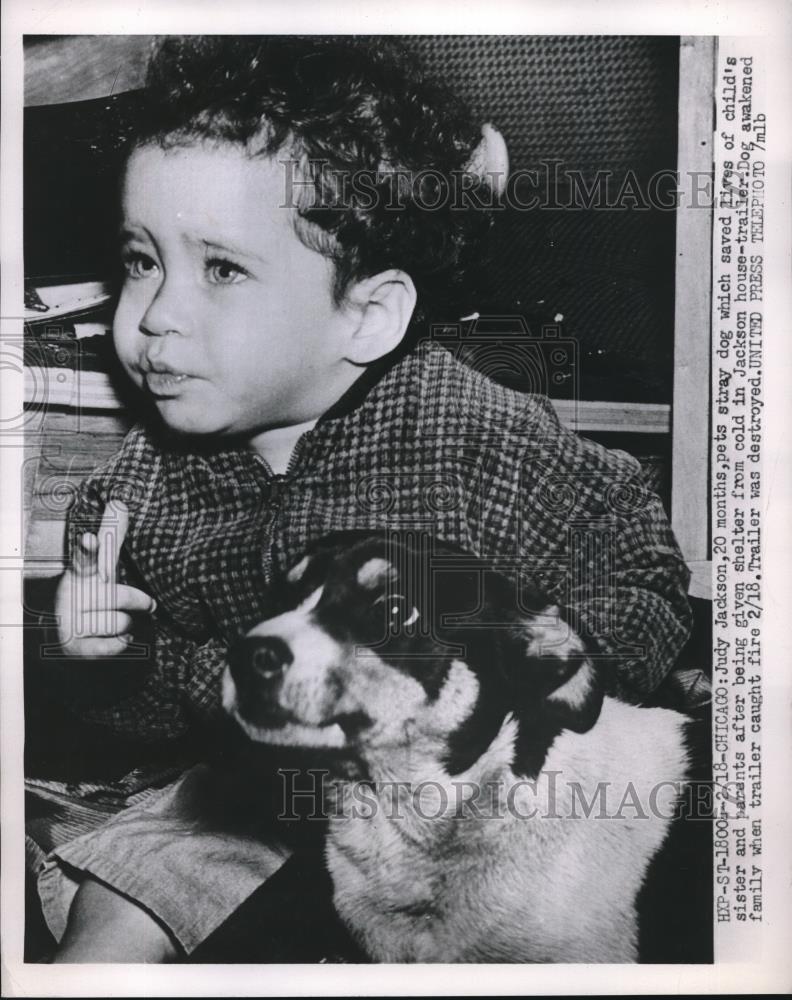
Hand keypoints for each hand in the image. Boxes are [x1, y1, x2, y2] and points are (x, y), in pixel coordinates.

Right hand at [55, 500, 156, 657]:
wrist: (69, 635)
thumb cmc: (92, 594)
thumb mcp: (99, 567)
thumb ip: (112, 537)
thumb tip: (120, 501)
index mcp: (79, 574)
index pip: (84, 559)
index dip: (89, 550)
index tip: (89, 539)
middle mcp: (71, 597)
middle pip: (118, 595)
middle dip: (137, 600)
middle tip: (147, 603)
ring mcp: (70, 623)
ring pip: (119, 621)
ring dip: (128, 623)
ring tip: (119, 620)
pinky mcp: (76, 648)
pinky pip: (114, 646)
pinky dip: (122, 642)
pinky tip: (118, 638)